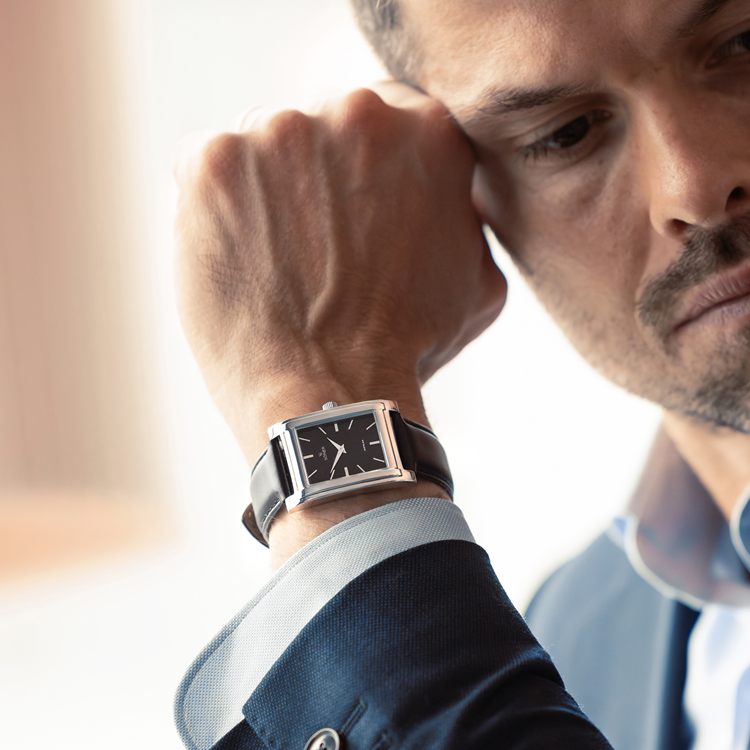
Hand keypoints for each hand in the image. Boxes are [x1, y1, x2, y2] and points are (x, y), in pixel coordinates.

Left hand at [173, 83, 506, 562]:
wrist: (331, 397)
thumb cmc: (406, 349)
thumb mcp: (476, 282)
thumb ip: (463, 219)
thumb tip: (452, 202)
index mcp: (429, 132)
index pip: (386, 118)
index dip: (363, 169)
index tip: (352, 207)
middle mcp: (358, 114)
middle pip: (320, 126)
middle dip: (315, 177)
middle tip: (316, 247)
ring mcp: (280, 132)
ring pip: (260, 144)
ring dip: (265, 191)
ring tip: (278, 264)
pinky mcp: (212, 163)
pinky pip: (204, 166)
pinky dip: (214, 208)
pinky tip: (240, 259)